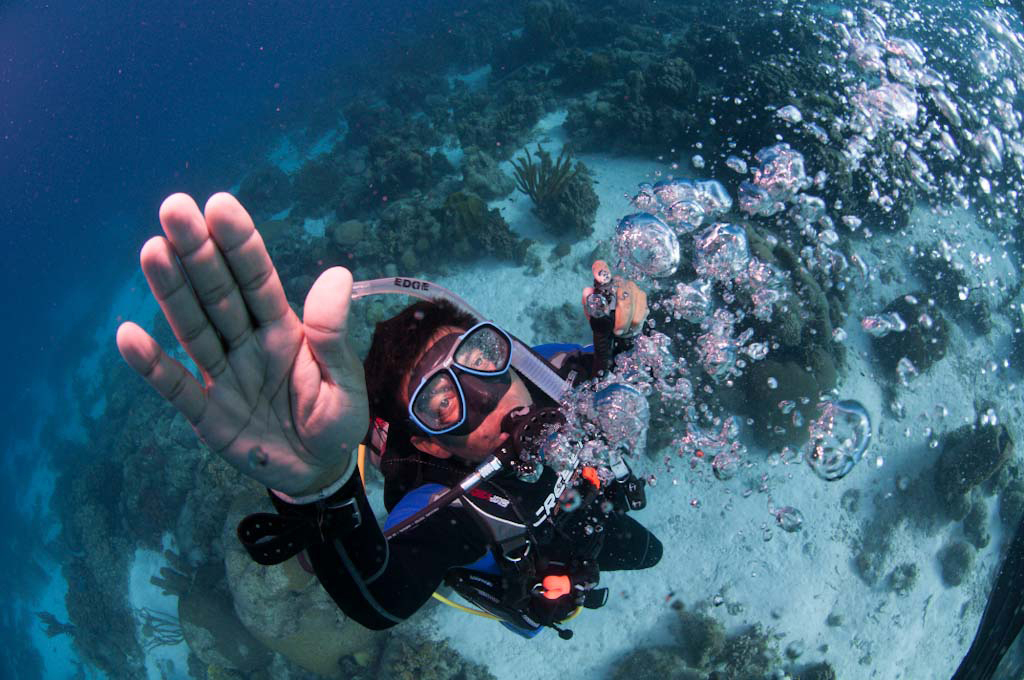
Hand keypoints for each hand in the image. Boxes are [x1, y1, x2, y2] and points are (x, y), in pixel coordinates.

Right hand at [116, 193, 367, 495]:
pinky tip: (128, 336)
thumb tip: (339, 273)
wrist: (318, 471)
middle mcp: (247, 344)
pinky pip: (176, 388)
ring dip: (171, 292)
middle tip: (174, 208)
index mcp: (284, 330)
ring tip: (152, 250)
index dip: (239, 244)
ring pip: (193, 328)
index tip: (219, 205)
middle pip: (218, 293)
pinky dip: (153, 365)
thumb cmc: (335, 420)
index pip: (258, 279)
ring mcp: (222, 376)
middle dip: (197, 252)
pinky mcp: (206, 415)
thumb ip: (332, 334)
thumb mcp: (343, 380)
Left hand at [581, 260, 648, 336]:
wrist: (615, 324)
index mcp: (604, 283)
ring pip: (635, 304)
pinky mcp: (641, 296)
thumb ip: (589, 302)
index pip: (601, 270)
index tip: (600, 275)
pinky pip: (643, 308)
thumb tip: (587, 291)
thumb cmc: (603, 315)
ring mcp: (632, 287)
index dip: (600, 270)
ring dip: (630, 321)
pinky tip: (632, 328)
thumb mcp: (593, 312)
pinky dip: (638, 320)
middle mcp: (619, 282)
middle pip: (624, 297)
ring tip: (624, 332)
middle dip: (622, 317)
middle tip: (617, 331)